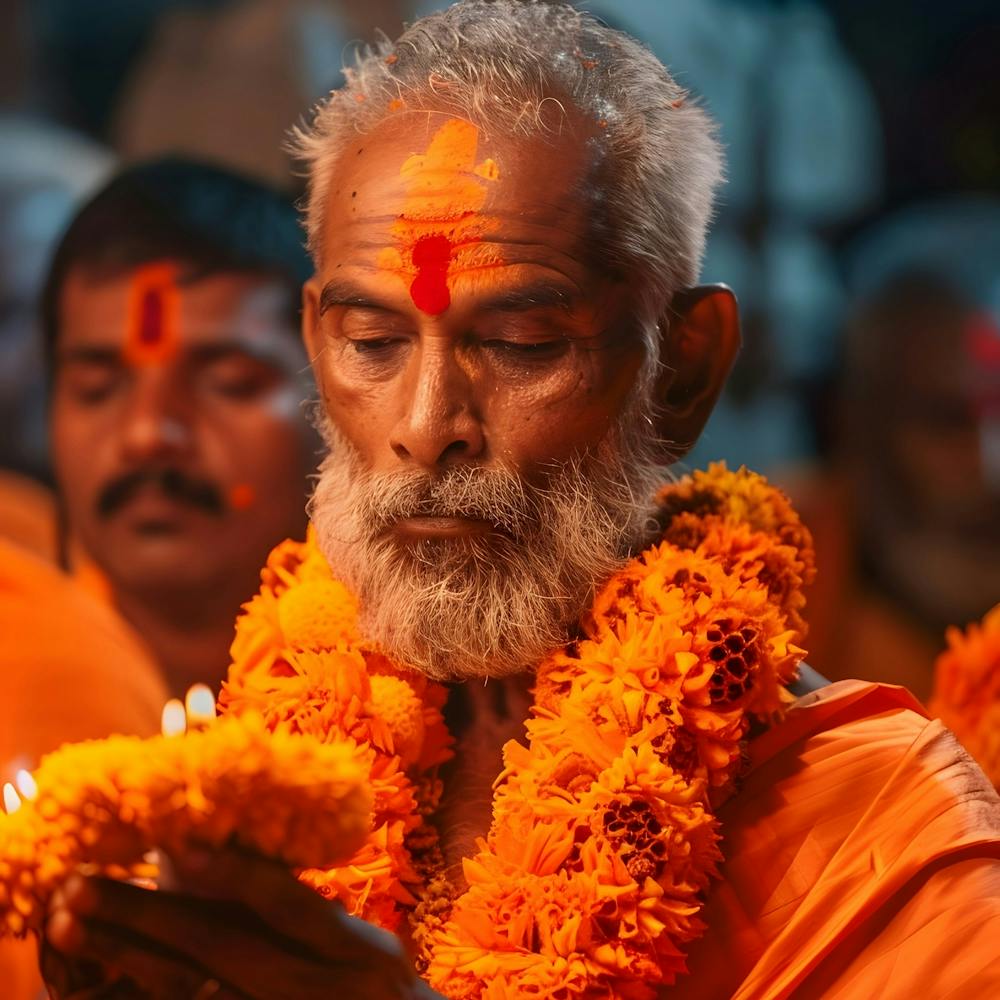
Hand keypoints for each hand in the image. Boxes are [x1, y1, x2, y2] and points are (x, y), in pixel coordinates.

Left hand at [43, 845, 441, 999]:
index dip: (230, 872)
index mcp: (356, 951)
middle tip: (80, 885)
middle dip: (146, 916)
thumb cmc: (370, 991)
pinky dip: (141, 997)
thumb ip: (294, 907)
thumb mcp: (354, 945)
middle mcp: (323, 991)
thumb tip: (206, 853)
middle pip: (222, 949)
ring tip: (70, 925)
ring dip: (125, 957)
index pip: (286, 904)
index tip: (170, 844)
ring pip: (191, 992)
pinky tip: (96, 982)